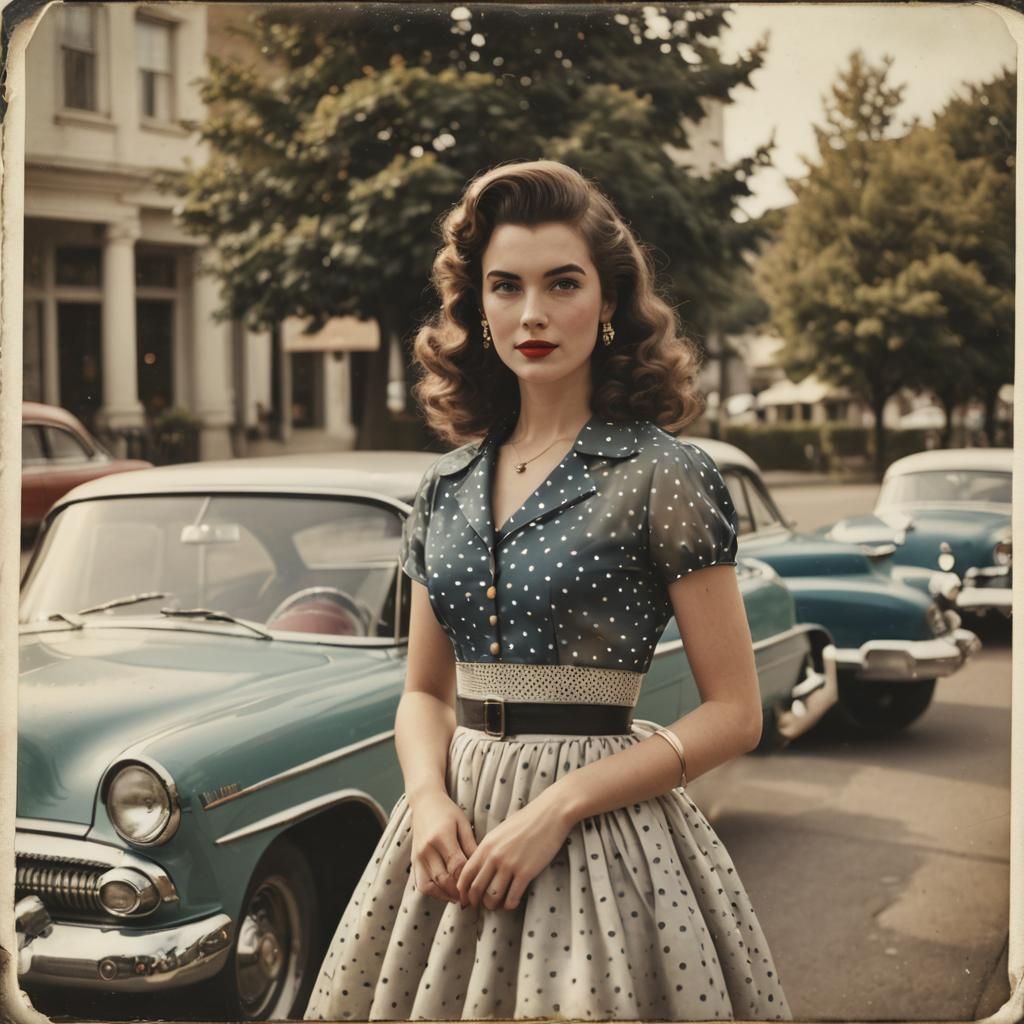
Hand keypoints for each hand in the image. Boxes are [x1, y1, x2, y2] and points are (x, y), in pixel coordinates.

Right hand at [408, 789, 477, 904]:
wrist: (424, 802)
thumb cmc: (447, 812)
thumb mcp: (463, 824)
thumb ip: (471, 846)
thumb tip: (481, 869)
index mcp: (442, 836)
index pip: (456, 866)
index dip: (468, 881)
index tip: (479, 889)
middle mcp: (427, 848)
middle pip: (443, 879)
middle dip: (458, 893)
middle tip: (472, 900)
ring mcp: (417, 856)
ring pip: (430, 886)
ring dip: (446, 896)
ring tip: (460, 899)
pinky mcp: (413, 861)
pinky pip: (421, 883)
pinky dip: (434, 892)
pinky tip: (446, 893)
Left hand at [456, 790, 573, 911]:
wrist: (549, 814)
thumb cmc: (526, 821)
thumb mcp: (500, 831)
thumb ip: (489, 848)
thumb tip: (481, 866)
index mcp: (486, 845)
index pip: (466, 873)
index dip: (462, 890)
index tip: (466, 897)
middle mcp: (494, 856)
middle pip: (476, 888)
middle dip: (476, 901)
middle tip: (480, 906)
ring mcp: (510, 865)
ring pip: (492, 896)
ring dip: (493, 905)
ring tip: (497, 905)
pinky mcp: (526, 872)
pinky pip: (512, 897)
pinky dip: (510, 905)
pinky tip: (512, 903)